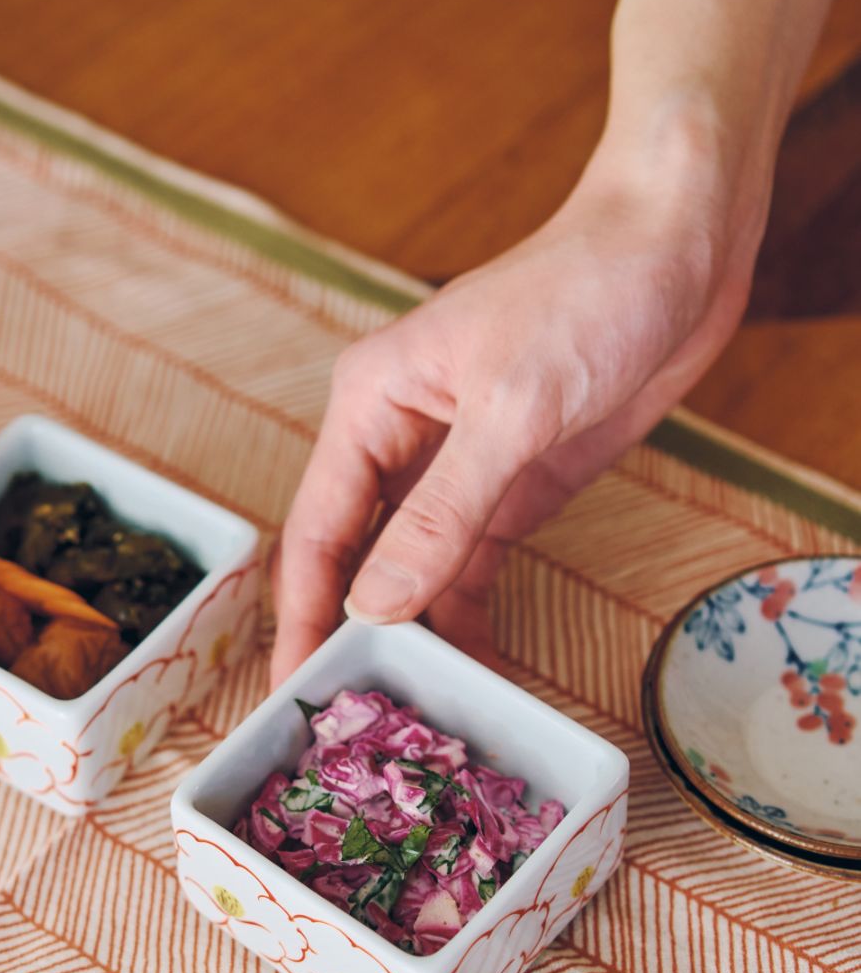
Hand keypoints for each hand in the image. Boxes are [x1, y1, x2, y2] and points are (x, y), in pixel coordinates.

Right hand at [270, 125, 763, 684]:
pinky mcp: (511, 486)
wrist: (681, 244)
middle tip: (347, 729)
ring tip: (412, 716)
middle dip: (349, 637)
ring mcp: (456, 468)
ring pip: (414, 572)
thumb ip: (441, 514)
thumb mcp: (511, 409)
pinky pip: (472, 566)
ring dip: (413, 636)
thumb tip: (376, 606)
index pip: (317, 532)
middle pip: (355, 559)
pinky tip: (475, 670)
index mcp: (370, 407)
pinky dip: (470, 616)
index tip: (292, 695)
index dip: (302, 617)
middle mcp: (399, 442)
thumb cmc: (586, 293)